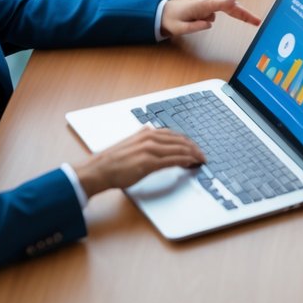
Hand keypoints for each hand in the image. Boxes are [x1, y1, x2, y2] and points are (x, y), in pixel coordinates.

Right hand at [73, 127, 205, 197]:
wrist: (99, 170)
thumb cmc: (114, 161)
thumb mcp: (132, 143)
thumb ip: (144, 138)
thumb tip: (154, 133)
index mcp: (146, 132)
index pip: (174, 134)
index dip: (187, 141)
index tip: (195, 148)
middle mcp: (149, 137)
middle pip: (180, 140)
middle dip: (194, 148)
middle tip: (203, 155)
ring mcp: (149, 149)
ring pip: (179, 149)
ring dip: (193, 154)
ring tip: (201, 160)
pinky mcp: (148, 162)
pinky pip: (172, 160)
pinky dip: (185, 161)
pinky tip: (191, 163)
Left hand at [160, 0, 261, 37]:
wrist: (164, 14)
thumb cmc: (171, 20)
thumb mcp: (180, 27)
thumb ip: (195, 25)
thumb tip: (212, 22)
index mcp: (202, 6)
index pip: (220, 5)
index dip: (231, 6)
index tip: (237, 4)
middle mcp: (208, 3)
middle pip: (231, 7)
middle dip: (245, 14)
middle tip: (257, 21)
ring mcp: (210, 5)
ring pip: (230, 9)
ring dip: (242, 15)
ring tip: (255, 21)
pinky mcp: (210, 8)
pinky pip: (225, 11)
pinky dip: (234, 14)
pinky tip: (240, 19)